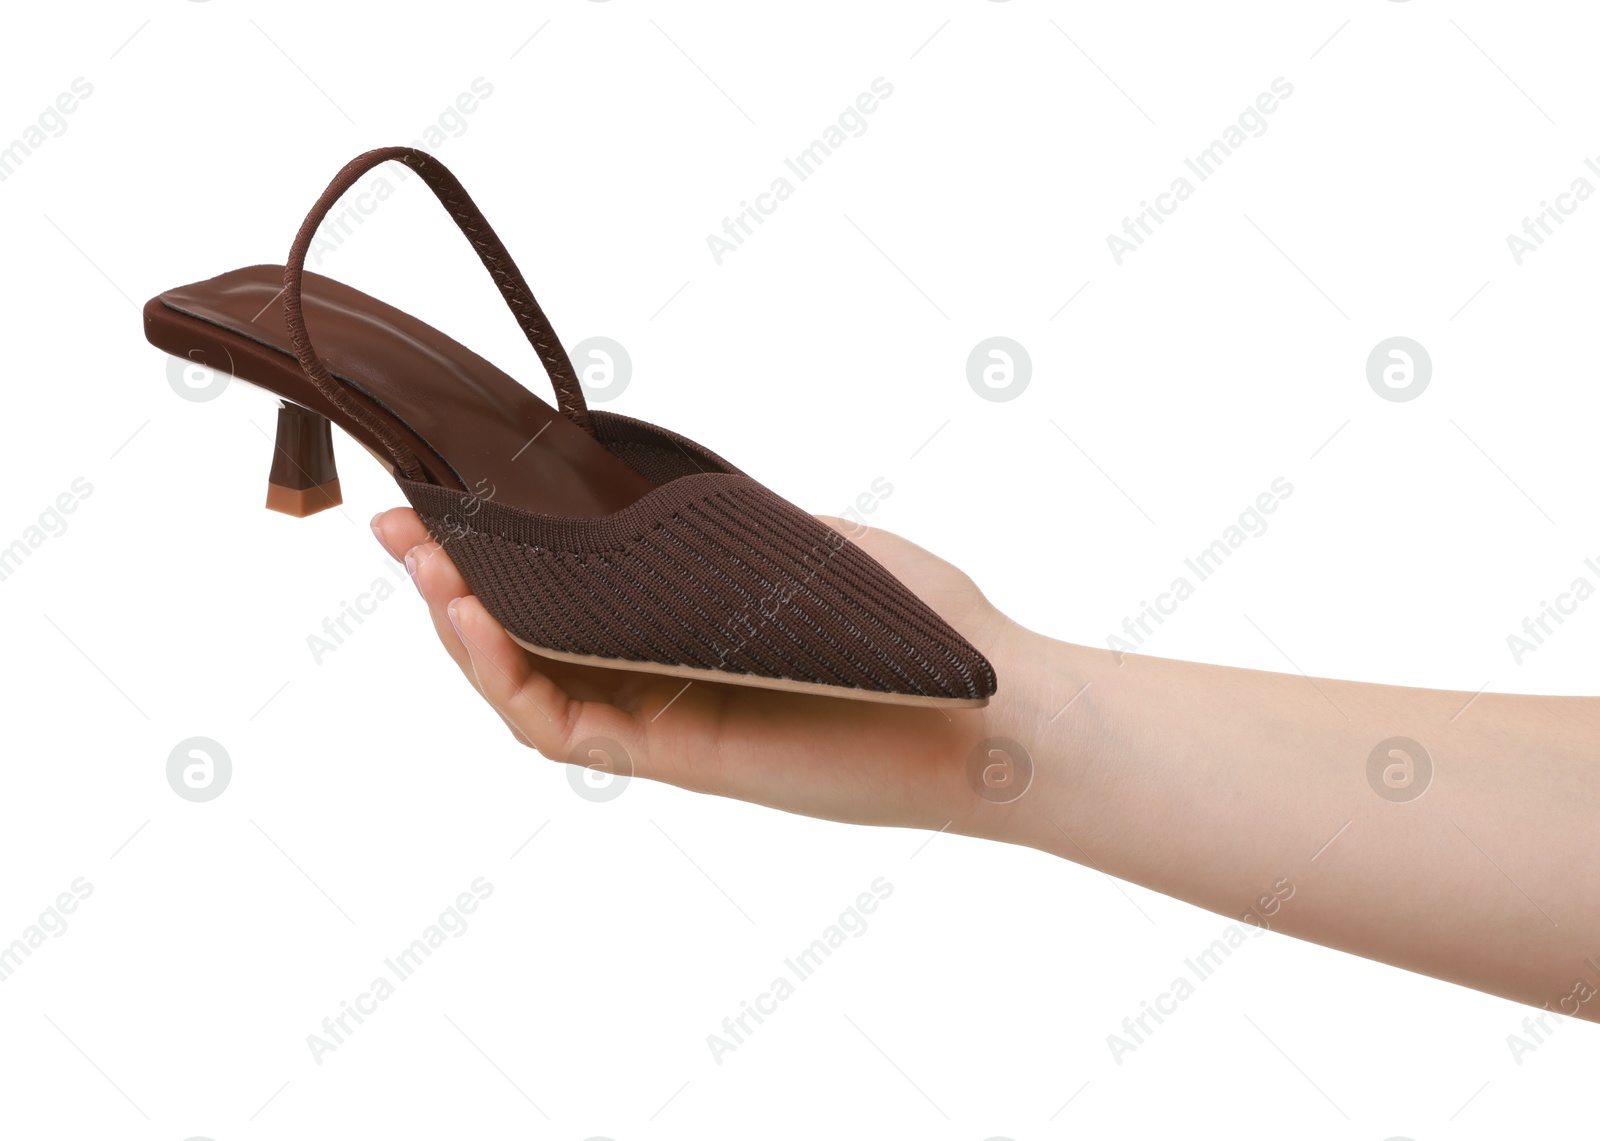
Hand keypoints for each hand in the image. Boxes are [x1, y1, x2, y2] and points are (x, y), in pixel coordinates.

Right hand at [371, 508, 1042, 838]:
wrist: (987, 707)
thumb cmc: (919, 628)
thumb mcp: (811, 545)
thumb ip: (732, 527)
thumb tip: (662, 488)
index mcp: (685, 624)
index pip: (567, 589)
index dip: (500, 548)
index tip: (451, 493)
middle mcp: (659, 674)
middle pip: (527, 636)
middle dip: (453, 581)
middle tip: (397, 525)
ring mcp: (662, 716)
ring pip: (529, 686)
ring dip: (464, 630)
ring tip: (425, 569)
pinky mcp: (675, 755)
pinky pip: (568, 727)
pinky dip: (512, 681)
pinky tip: (481, 622)